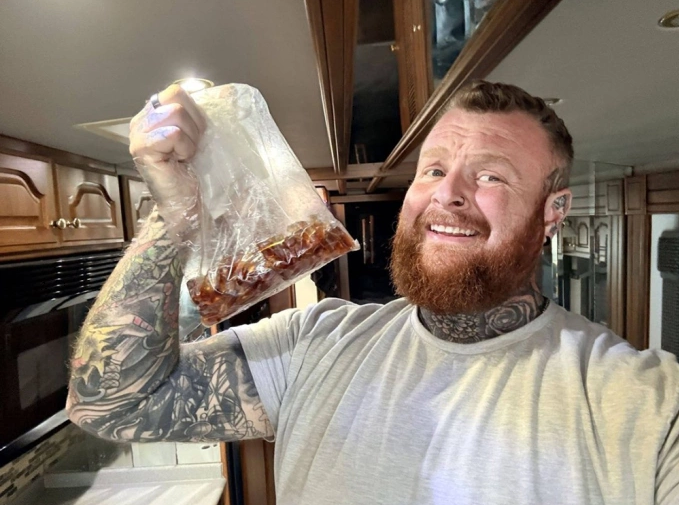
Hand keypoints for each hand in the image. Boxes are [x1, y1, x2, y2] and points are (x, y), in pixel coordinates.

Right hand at [129, 85, 207, 240]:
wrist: (194, 206)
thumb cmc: (200, 174)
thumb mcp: (205, 136)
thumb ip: (206, 113)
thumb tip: (230, 91)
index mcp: (157, 112)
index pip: (178, 91)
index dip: (197, 113)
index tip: (199, 137)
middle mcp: (143, 119)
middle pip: (176, 96)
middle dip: (194, 124)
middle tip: (192, 148)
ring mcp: (138, 132)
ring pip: (177, 113)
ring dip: (191, 138)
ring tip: (186, 156)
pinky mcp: (141, 147)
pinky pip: (173, 133)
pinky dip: (184, 148)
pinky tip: (180, 162)